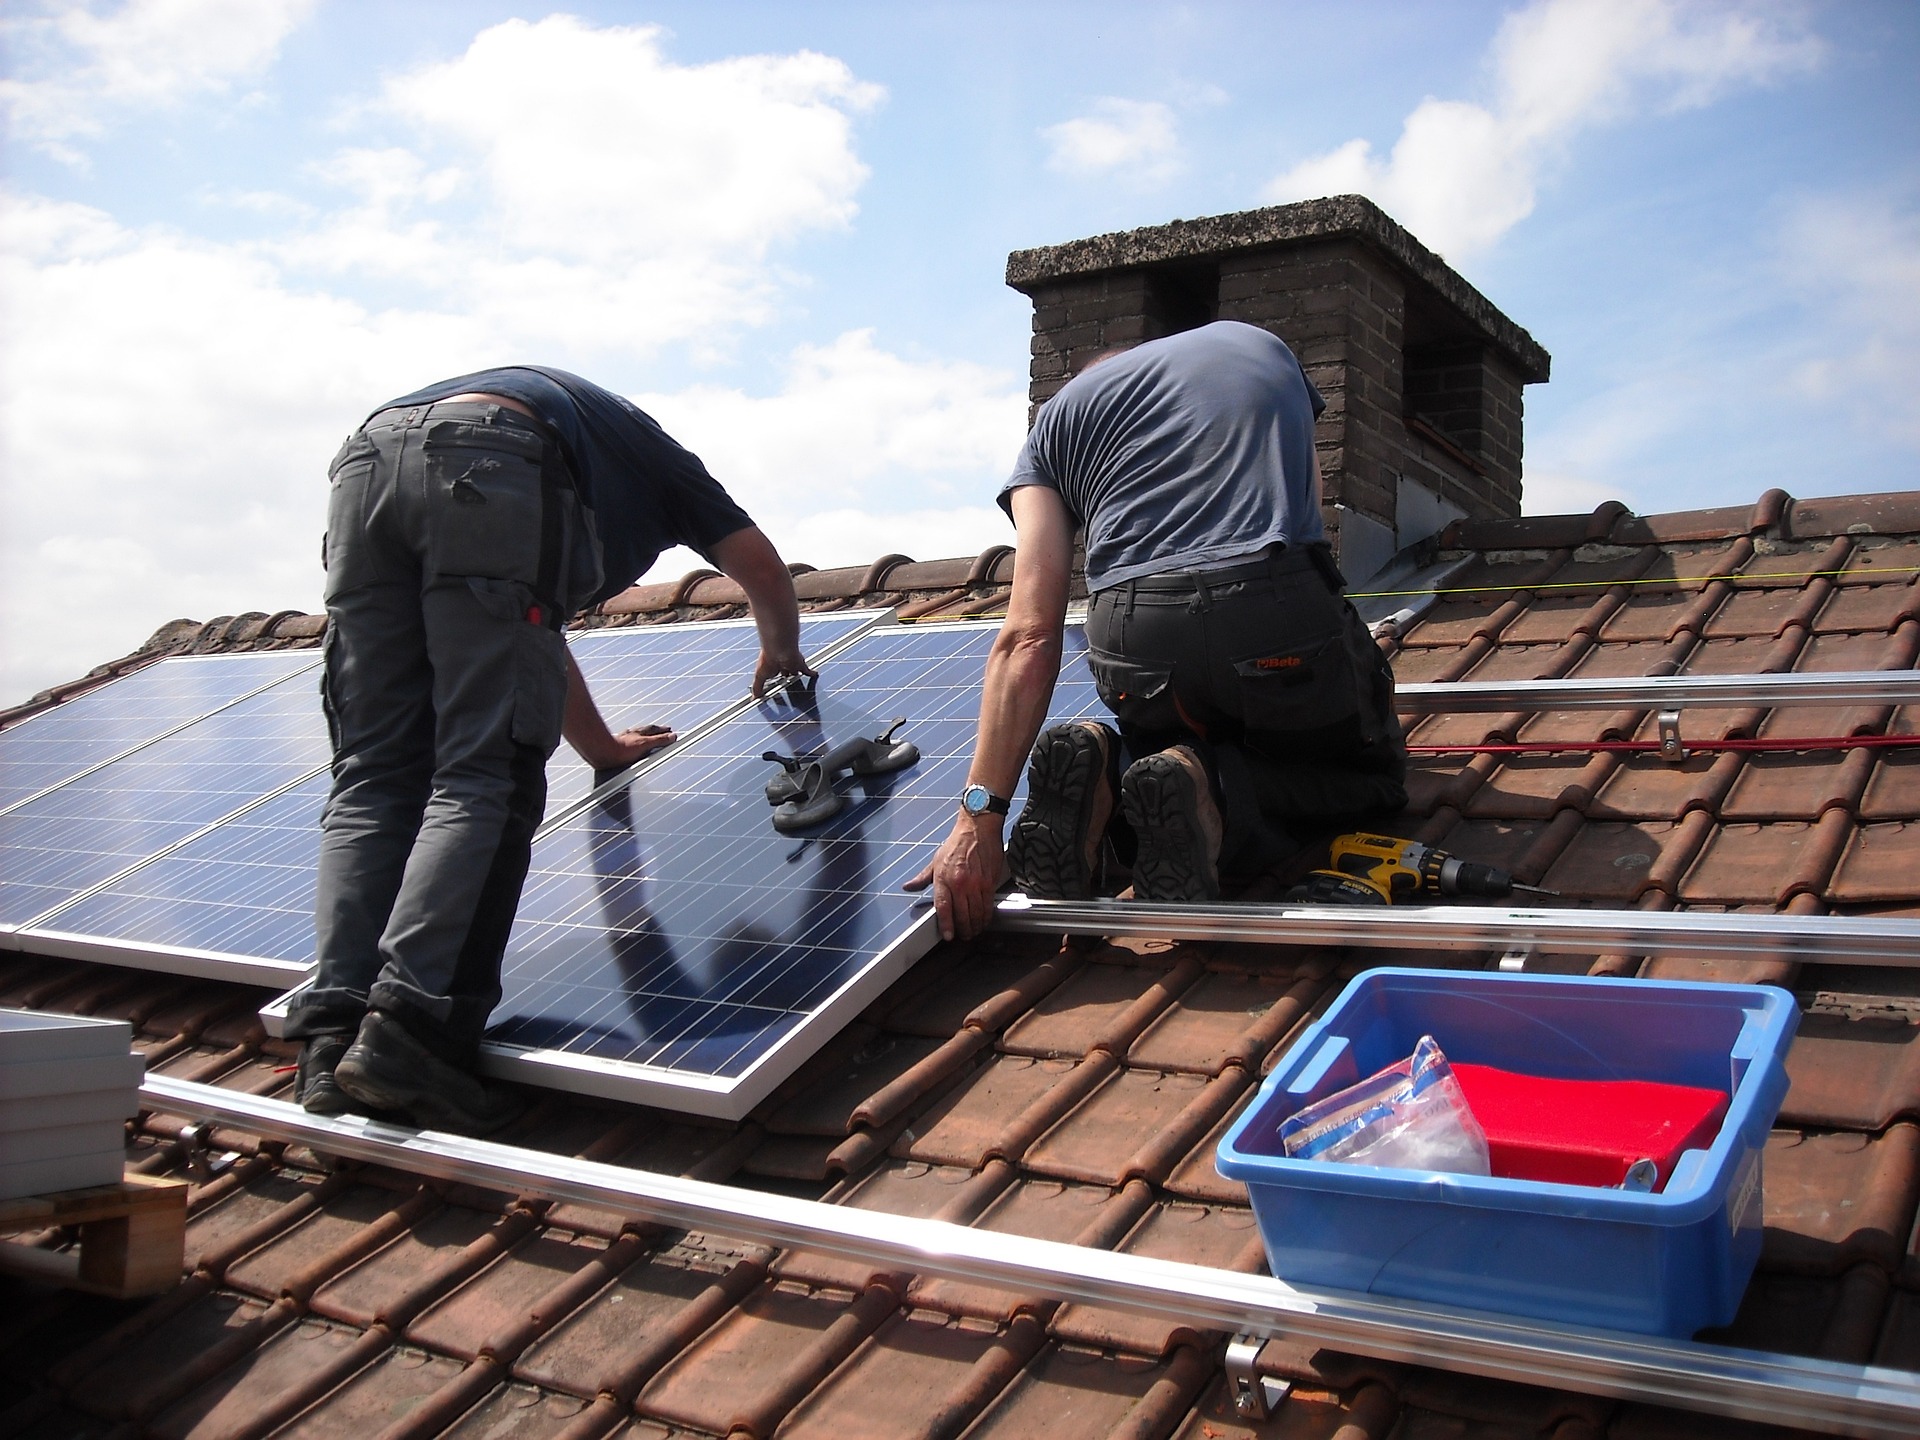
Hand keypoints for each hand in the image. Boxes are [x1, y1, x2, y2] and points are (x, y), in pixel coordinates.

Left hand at [572, 723, 674, 772]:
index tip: (671, 731)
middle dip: (655, 732)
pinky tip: (629, 748)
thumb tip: (673, 736)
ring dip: (643, 737)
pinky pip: (627, 743)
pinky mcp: (615, 747)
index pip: (655, 729)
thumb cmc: (621, 751)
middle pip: (646, 731)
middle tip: (663, 733)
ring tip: (647, 739)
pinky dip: (632, 744)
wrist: (601, 754)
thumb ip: (659, 741)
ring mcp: (623, 741)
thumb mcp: (645, 745)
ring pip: (635, 737)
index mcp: (640, 733)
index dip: (663, 731)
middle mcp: (631, 735)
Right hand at [752, 646, 816, 698]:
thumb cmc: (768, 660)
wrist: (779, 649)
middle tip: (790, 685)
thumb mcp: (760, 676)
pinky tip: (815, 675)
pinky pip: (807, 670)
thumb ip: (757, 688)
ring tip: (802, 683)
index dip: (774, 681)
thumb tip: (753, 699)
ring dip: (798, 676)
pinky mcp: (801, 664)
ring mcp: (792, 664)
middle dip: (787, 677)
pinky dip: (812, 673)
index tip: (774, 688)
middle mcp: (782, 665)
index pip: (773, 675)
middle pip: (786, 673)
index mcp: (772, 667)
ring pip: (796, 671)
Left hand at [903, 815, 1005, 941]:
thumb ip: (922, 878)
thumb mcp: (935, 860)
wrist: (978, 828)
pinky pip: (988, 905)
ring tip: (973, 931)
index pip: (944, 908)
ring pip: (977, 913)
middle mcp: (960, 883)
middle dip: (963, 930)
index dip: (946, 925)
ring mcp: (977, 884)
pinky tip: (984, 919)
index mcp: (944, 878)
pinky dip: (986, 916)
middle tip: (963, 936)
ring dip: (975, 926)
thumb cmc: (957, 843)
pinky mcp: (990, 882)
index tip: (948, 936)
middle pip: (962, 915)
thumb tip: (909, 887)